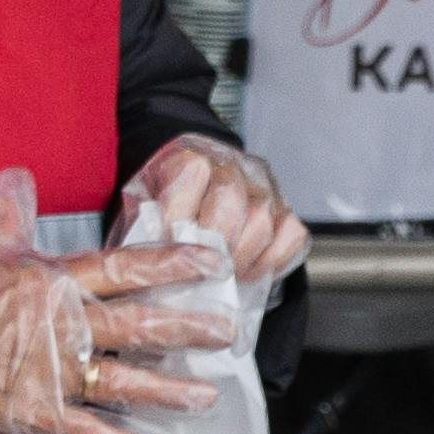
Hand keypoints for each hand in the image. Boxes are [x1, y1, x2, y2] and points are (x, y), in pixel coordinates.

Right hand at [0, 170, 232, 433]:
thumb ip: (8, 215)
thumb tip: (13, 180)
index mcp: (54, 283)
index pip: (124, 268)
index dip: (170, 265)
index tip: (210, 263)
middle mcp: (64, 326)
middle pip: (137, 326)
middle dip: (186, 330)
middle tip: (226, 334)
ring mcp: (53, 372)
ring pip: (123, 381)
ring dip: (168, 391)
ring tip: (207, 397)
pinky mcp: (36, 412)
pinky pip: (85, 430)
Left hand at [131, 135, 312, 288]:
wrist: (194, 204)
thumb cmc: (166, 214)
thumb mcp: (142, 212)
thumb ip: (147, 229)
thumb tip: (155, 264)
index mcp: (189, 157)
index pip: (192, 176)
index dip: (179, 218)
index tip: (169, 247)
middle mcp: (232, 166)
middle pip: (230, 202)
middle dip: (213, 246)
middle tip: (201, 274)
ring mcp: (263, 188)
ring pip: (262, 222)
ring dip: (240, 259)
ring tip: (222, 277)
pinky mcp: (285, 211)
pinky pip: (291, 235)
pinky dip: (271, 260)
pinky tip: (249, 272)